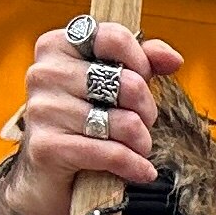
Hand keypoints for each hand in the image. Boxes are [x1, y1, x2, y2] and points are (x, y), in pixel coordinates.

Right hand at [0, 20, 184, 214]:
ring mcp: (41, 109)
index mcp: (57, 46)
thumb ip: (142, 62)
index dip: (141, 62)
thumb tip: (174, 59)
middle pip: (127, 83)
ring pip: (123, 122)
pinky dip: (133, 165)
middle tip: (142, 124)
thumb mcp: (113, 85)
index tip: (144, 79)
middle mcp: (44, 73)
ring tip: (137, 148)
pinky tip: (141, 171)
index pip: (113, 37)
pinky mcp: (46, 147)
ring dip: (141, 142)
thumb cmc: (83, 121)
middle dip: (147, 110)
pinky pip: (110, 152)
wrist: (46, 176)